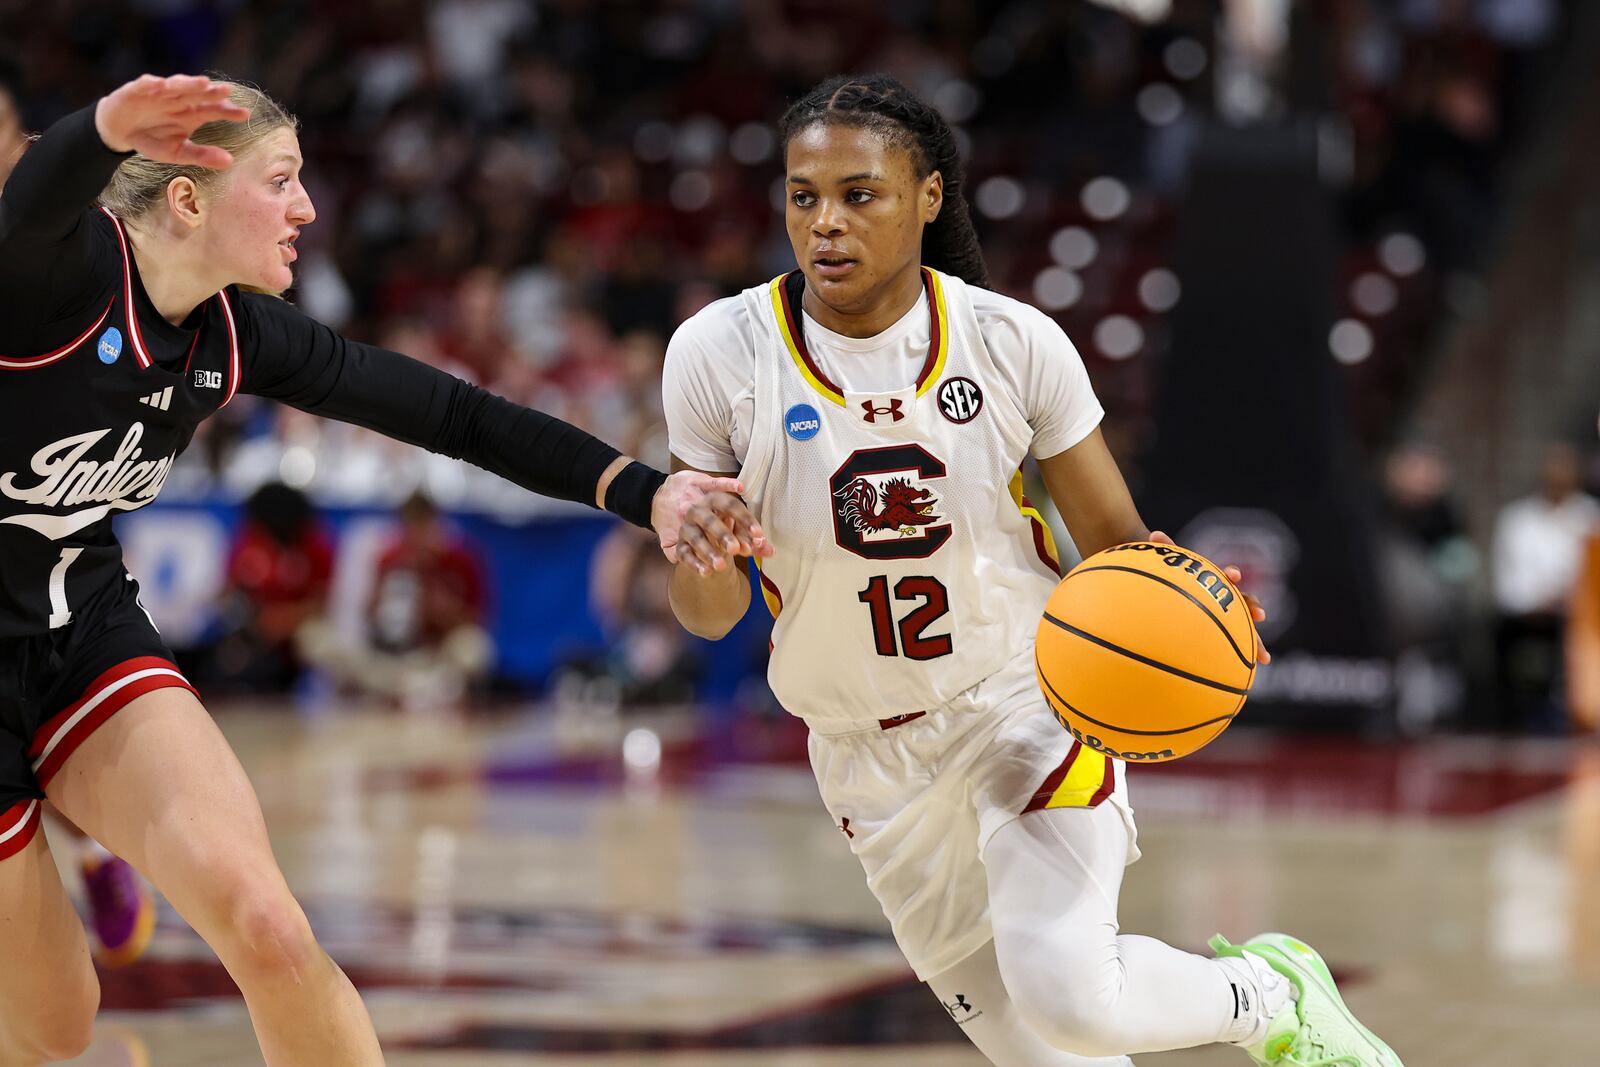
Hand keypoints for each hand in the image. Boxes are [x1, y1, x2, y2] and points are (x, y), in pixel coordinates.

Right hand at [94, 74, 248, 167]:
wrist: (120, 132)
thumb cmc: (152, 139)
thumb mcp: (177, 152)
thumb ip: (202, 155)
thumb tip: (230, 162)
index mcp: (191, 114)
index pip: (214, 110)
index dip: (228, 111)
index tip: (245, 114)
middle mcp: (179, 100)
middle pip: (198, 94)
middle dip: (212, 92)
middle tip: (227, 91)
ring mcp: (158, 93)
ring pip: (176, 85)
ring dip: (188, 83)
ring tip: (202, 83)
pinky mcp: (136, 90)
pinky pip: (145, 84)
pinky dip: (152, 84)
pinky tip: (161, 84)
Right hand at [653, 471, 771, 573]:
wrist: (701, 535)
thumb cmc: (726, 530)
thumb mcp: (741, 533)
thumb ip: (755, 541)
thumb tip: (770, 551)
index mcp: (716, 500)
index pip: (732, 506)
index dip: (746, 520)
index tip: (759, 536)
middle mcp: (698, 511)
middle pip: (709, 520)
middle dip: (723, 535)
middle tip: (735, 550)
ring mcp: (687, 528)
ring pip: (696, 538)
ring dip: (708, 551)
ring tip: (722, 566)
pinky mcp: (680, 545)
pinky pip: (685, 554)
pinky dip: (695, 563)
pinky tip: (707, 573)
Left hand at [1149, 530, 1270, 664]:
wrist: (1159, 587)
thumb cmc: (1164, 576)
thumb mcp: (1166, 562)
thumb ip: (1165, 549)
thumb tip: (1154, 533)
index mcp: (1211, 582)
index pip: (1224, 578)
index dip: (1230, 576)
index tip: (1235, 577)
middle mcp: (1219, 597)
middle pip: (1239, 603)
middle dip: (1250, 608)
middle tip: (1261, 613)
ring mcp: (1219, 612)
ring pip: (1240, 628)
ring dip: (1253, 642)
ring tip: (1264, 658)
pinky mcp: (1217, 627)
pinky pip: (1229, 645)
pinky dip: (1237, 658)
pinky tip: (1248, 671)